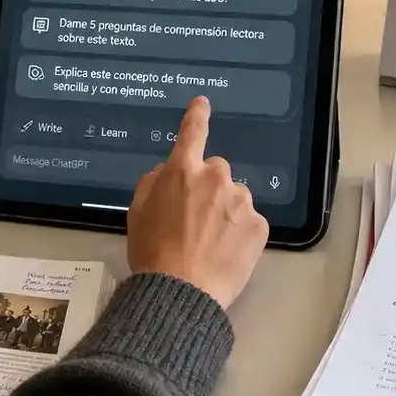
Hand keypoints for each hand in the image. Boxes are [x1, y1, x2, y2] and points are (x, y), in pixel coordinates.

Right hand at [126, 96, 267, 308]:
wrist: (180, 292)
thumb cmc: (151, 252)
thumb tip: (165, 173)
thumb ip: (151, 184)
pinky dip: (240, 234)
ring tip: (211, 244)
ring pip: (235, 198)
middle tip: (195, 220)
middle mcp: (216, 178)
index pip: (192, 134)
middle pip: (216, 172)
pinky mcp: (259, 226)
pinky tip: (226, 254)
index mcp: (182, 171)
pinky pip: (250, 222)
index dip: (197, 116)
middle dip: (209, 188)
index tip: (203, 103)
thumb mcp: (136, 213)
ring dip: (226, 211)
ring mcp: (241, 202)